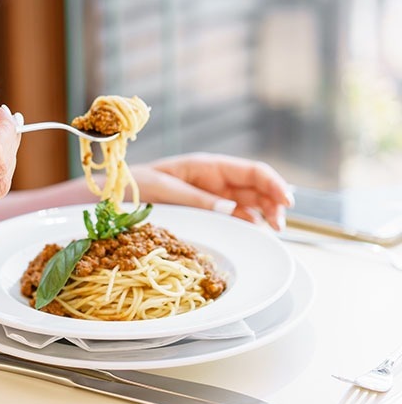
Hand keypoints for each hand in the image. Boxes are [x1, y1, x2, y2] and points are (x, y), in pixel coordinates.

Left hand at [132, 152, 293, 230]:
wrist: (115, 198)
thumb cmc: (136, 186)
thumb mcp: (164, 189)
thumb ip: (195, 198)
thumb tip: (229, 209)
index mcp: (207, 167)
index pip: (251, 172)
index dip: (273, 184)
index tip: (287, 201)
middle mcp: (215, 181)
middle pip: (257, 190)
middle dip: (273, 203)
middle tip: (280, 225)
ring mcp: (213, 199)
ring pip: (250, 206)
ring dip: (264, 217)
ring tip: (272, 232)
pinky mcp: (207, 215)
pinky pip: (234, 219)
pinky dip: (247, 227)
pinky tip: (254, 237)